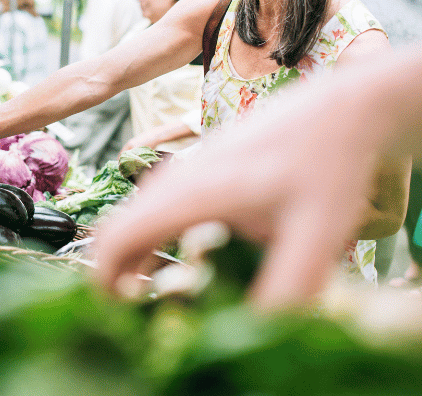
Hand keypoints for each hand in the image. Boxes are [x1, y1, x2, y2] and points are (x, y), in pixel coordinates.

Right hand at [92, 73, 389, 310]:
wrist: (336, 109)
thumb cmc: (327, 162)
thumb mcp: (318, 232)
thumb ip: (286, 284)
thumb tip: (250, 332)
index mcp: (190, 193)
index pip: (116, 240)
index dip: (105, 284)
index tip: (122, 321)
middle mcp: (174, 181)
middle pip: (118, 233)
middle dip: (119, 280)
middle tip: (143, 321)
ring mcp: (181, 174)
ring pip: (137, 222)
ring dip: (139, 263)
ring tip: (168, 300)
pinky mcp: (194, 174)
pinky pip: (157, 213)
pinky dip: (156, 245)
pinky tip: (191, 266)